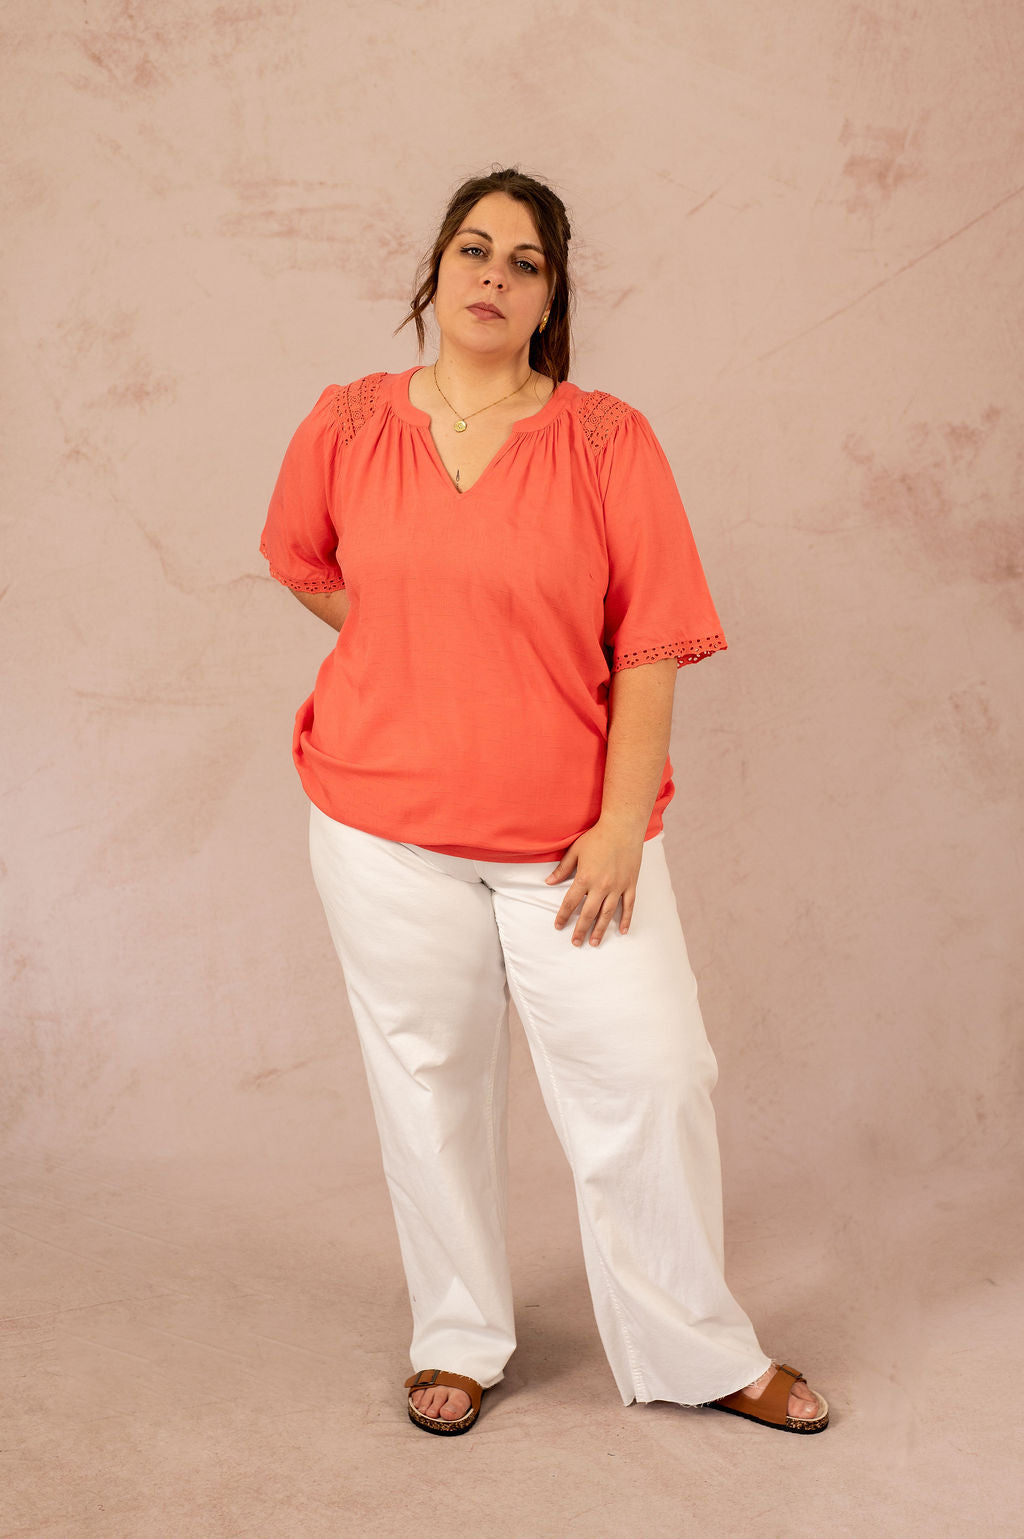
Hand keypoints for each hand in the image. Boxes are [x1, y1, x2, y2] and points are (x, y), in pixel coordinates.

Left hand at [544, 820, 643, 946]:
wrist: (622, 827)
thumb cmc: (597, 837)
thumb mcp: (575, 851)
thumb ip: (562, 869)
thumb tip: (548, 882)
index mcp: (585, 878)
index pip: (570, 903)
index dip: (563, 916)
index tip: (558, 926)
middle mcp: (601, 886)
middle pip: (588, 913)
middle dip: (580, 930)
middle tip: (575, 942)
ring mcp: (617, 887)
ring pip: (608, 914)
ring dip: (600, 930)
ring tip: (594, 942)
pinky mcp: (630, 884)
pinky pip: (628, 906)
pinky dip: (626, 919)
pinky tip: (622, 931)